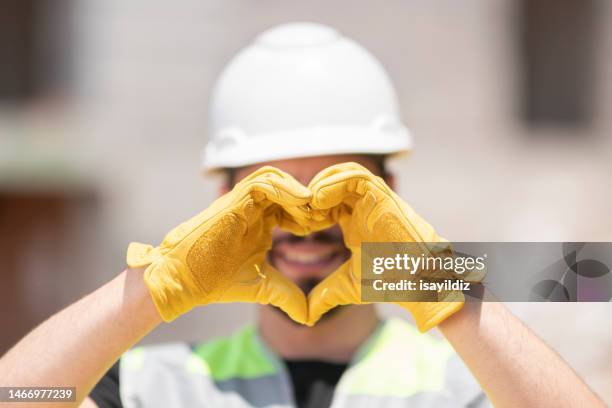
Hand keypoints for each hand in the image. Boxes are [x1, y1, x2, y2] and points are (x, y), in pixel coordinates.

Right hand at [126, 166, 311, 322]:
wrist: (184, 281)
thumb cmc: (217, 281)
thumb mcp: (264, 287)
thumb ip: (287, 295)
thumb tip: (309, 317)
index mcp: (261, 223)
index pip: (292, 207)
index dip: (310, 214)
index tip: (324, 228)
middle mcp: (252, 209)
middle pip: (286, 188)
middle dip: (307, 201)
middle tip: (323, 217)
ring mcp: (242, 203)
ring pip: (275, 178)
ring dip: (296, 192)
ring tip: (312, 211)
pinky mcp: (233, 201)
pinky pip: (262, 183)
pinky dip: (284, 189)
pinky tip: (301, 204)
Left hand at [306, 162, 464, 330]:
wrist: (419, 282)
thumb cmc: (389, 283)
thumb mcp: (348, 287)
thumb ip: (325, 295)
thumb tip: (304, 317)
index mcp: (354, 221)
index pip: (325, 203)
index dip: (307, 211)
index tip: (293, 226)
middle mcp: (363, 206)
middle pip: (331, 183)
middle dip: (311, 194)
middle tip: (296, 212)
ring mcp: (374, 199)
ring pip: (343, 174)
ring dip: (321, 184)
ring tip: (307, 203)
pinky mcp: (383, 196)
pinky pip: (356, 177)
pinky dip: (335, 182)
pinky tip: (319, 200)